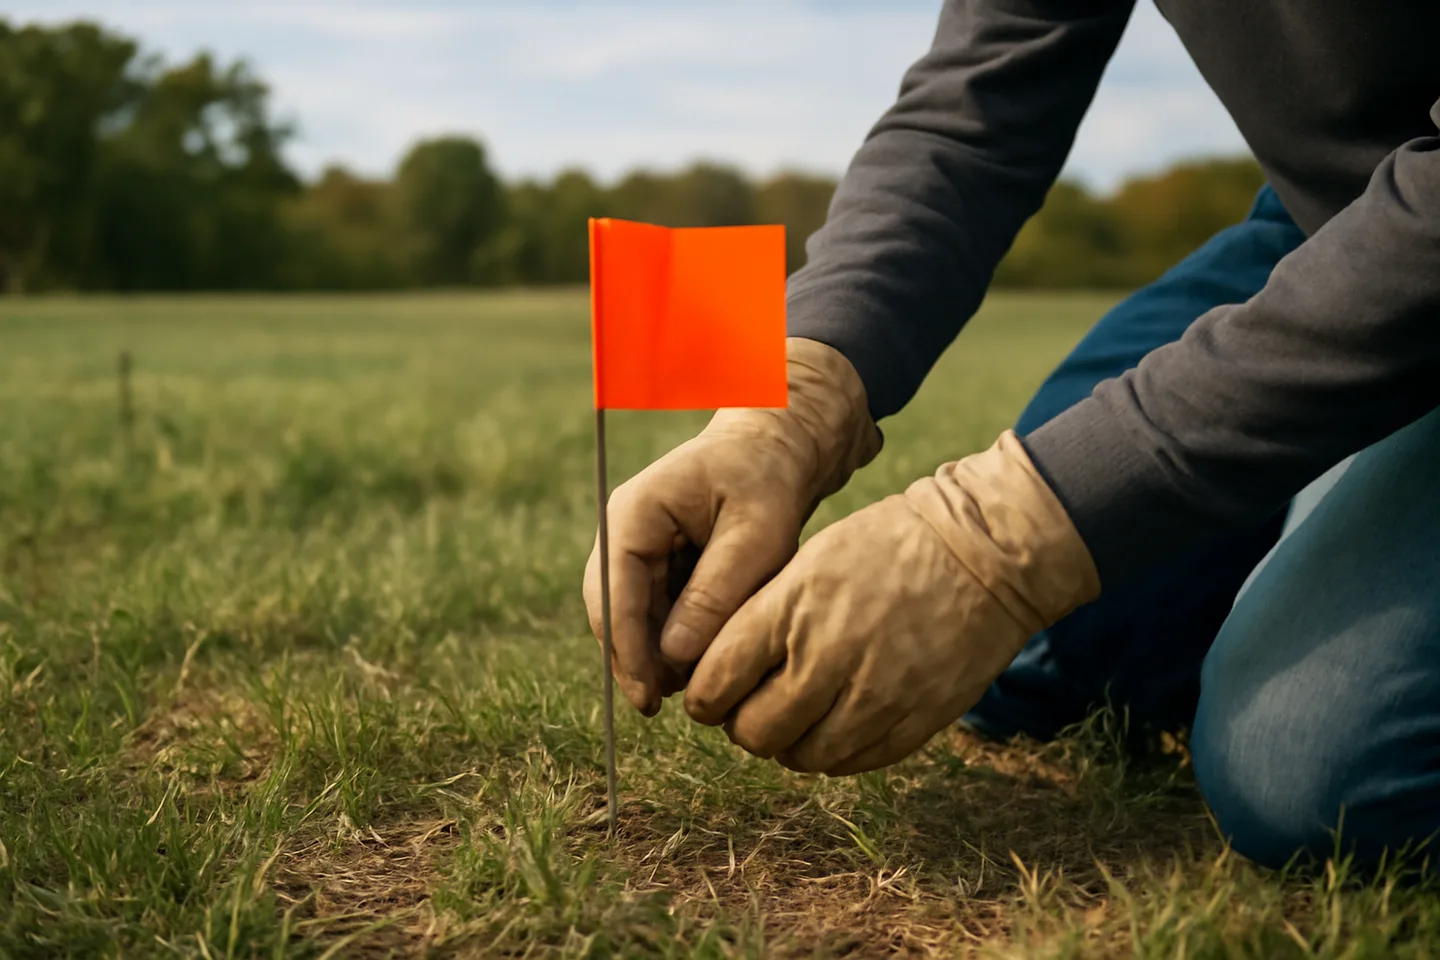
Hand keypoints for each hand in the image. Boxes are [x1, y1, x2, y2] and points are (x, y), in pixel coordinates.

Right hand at [583, 338, 881, 715]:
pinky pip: (652, 610)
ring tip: (693, 686)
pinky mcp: (653, 563)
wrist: (776, 448)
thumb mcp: (755, 535)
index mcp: (634, 514)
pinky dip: (672, 637)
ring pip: (631, 616)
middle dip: (637, 660)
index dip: (628, 652)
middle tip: (667, 706)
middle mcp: (621, 531)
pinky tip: (700, 662)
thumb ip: (714, 593)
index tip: (648, 699)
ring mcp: (633, 547)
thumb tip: (673, 657)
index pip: (613, 593)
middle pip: (612, 611)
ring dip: (655, 653)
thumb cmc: (768, 480)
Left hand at [683, 431, 1100, 773]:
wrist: (982, 554)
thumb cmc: (887, 546)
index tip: (710, 695)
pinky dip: (834, 752)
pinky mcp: (914, 722)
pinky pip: (853, 762)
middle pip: (754, 732)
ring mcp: (875, 696)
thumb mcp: (810, 560)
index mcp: (791, 609)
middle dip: (743, 725)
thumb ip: (761, 616)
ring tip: (797, 717)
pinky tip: (836, 723)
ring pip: (801, 757)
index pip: (716, 682)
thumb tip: (717, 673)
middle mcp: (828, 657)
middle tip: (752, 708)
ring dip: (789, 744)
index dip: (704, 698)